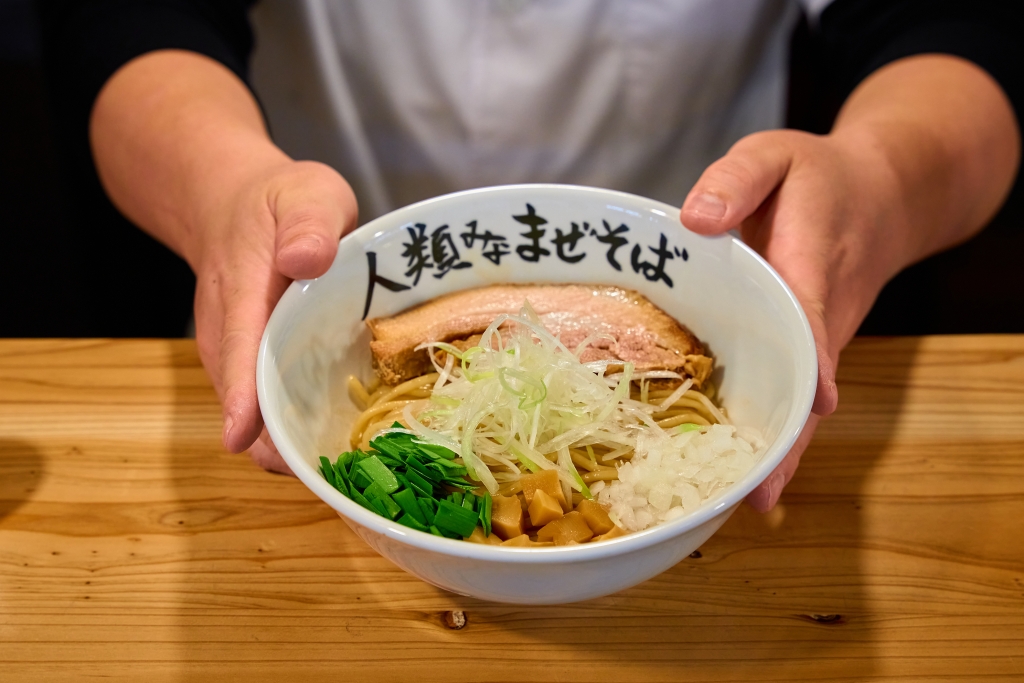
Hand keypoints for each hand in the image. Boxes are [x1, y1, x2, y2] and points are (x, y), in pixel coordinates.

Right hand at [190, 159, 357, 469]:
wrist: (234, 205)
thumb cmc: (277, 202)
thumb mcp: (304, 194)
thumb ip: (308, 223)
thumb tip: (304, 259)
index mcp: (243, 292)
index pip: (239, 350)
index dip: (244, 398)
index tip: (244, 439)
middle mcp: (230, 334)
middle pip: (245, 400)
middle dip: (278, 441)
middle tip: (332, 475)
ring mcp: (237, 355)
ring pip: (257, 412)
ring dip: (291, 441)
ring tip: (346, 471)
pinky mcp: (253, 365)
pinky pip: (271, 404)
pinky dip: (297, 426)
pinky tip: (340, 444)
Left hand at [680, 56, 1018, 511]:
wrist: (882, 192)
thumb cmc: (817, 174)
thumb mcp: (774, 154)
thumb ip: (737, 179)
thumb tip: (696, 220)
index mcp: (813, 258)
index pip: (812, 314)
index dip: (810, 359)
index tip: (812, 404)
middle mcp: (823, 309)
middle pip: (811, 381)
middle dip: (792, 437)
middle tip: (764, 496)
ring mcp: (820, 334)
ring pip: (804, 397)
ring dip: (785, 447)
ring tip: (751, 502)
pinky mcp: (809, 344)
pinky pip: (795, 389)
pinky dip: (778, 428)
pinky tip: (748, 465)